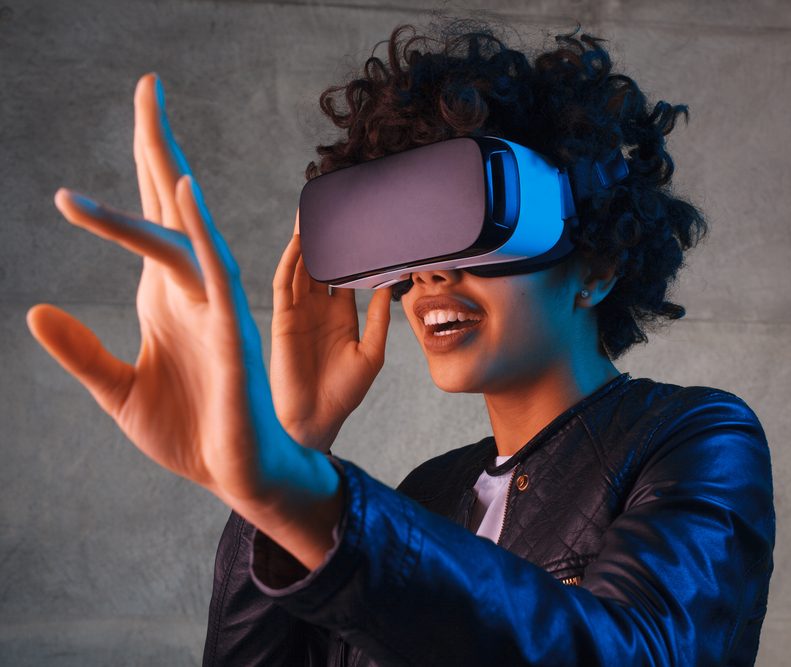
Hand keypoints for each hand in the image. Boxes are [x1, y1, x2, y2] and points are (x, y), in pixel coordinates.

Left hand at [24, 74, 337, 537]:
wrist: (235, 474)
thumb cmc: (188, 431)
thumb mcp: (115, 390)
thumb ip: (80, 350)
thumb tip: (34, 309)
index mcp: (166, 296)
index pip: (147, 219)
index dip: (140, 169)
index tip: (136, 119)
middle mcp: (192, 289)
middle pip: (171, 204)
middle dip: (157, 143)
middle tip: (149, 85)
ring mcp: (215, 307)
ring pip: (188, 231)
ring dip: (167, 178)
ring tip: (151, 124)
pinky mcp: (230, 333)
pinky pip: (216, 272)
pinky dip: (200, 231)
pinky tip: (182, 193)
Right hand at [270, 227, 390, 450]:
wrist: (316, 421)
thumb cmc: (343, 393)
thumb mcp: (371, 353)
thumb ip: (380, 320)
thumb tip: (392, 287)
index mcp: (340, 315)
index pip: (344, 273)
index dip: (351, 251)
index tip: (363, 225)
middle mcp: (318, 309)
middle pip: (320, 263)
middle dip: (324, 237)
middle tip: (331, 206)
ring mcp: (298, 312)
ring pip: (300, 268)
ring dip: (305, 242)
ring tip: (312, 213)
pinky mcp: (282, 320)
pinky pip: (284, 285)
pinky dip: (290, 263)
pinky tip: (299, 244)